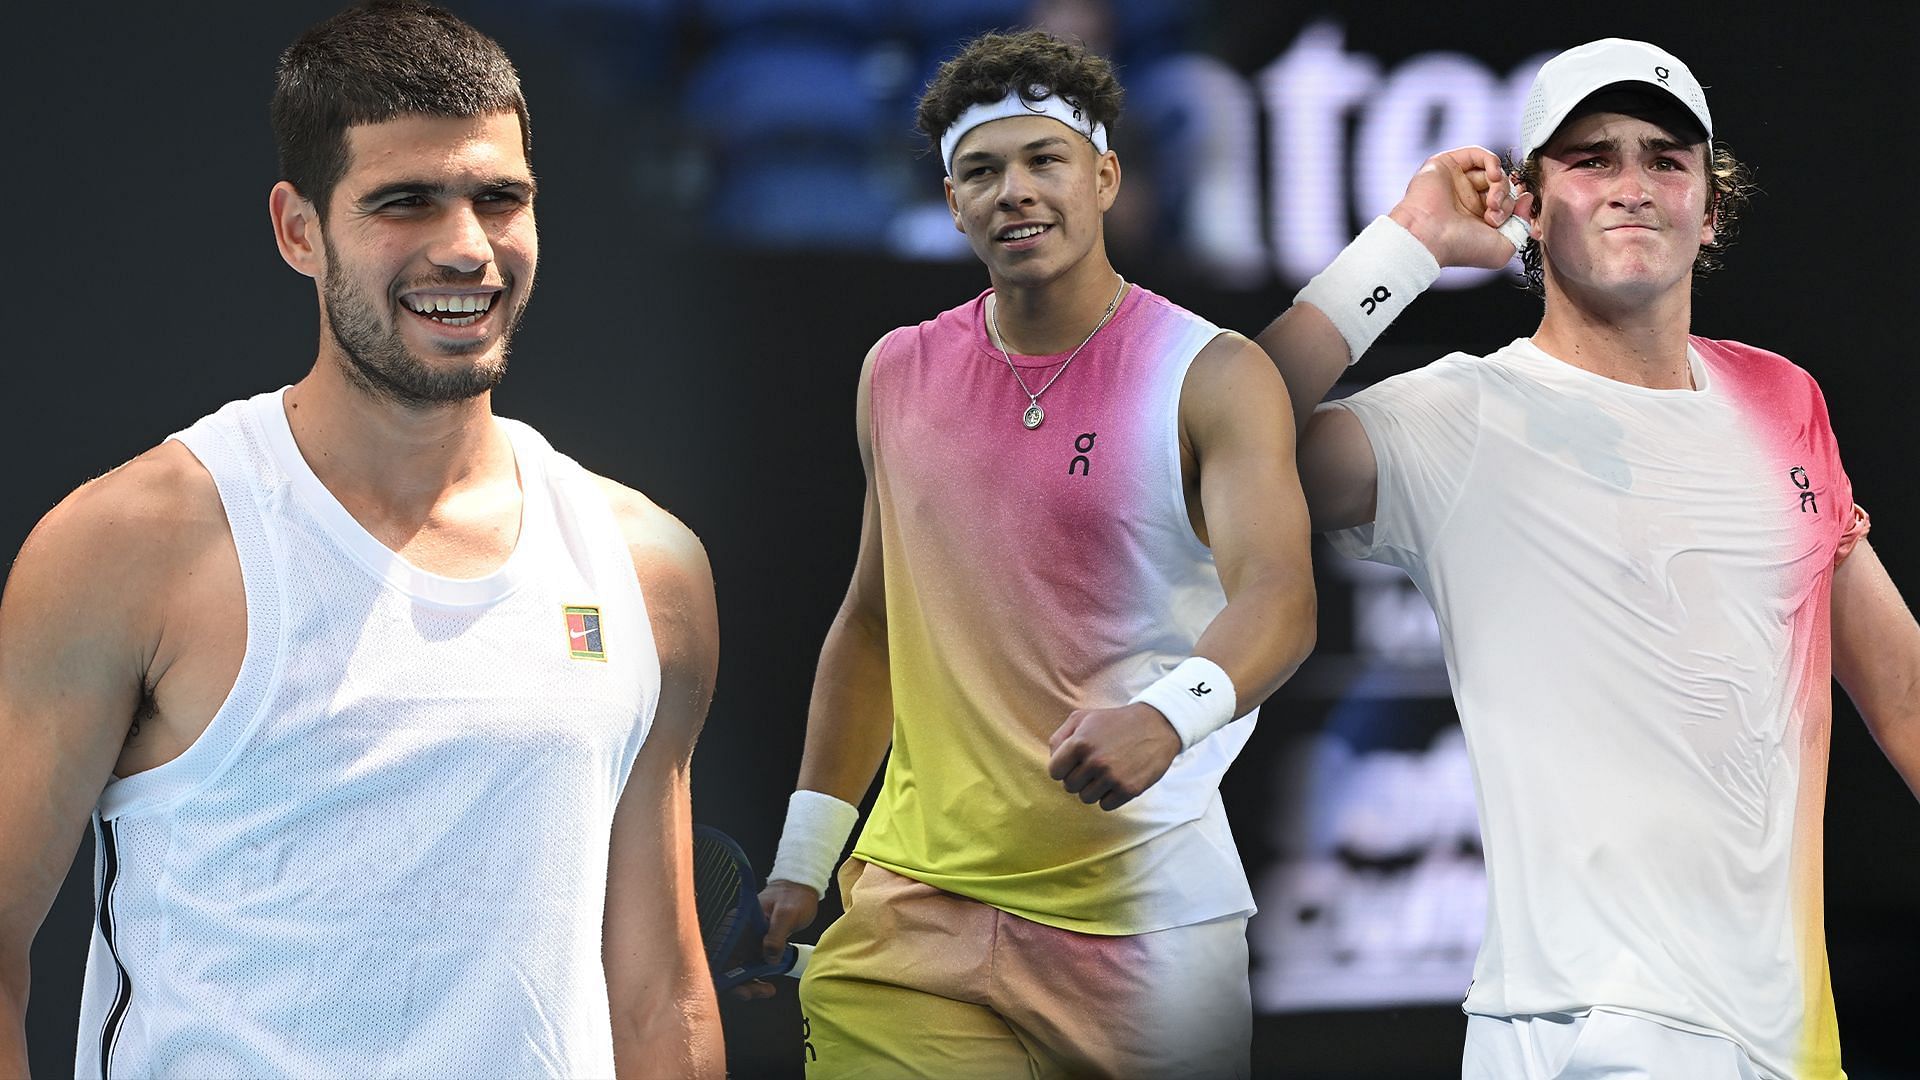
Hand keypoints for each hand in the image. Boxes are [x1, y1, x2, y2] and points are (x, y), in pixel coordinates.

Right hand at [729, 879, 819, 1000]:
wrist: (801, 889)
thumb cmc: (793, 896)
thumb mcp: (787, 913)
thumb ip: (777, 935)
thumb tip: (768, 958)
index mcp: (738, 924)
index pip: (719, 951)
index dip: (720, 971)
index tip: (734, 984)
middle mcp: (737, 935)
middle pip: (725, 966)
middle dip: (736, 984)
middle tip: (754, 993)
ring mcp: (745, 943)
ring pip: (737, 971)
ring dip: (748, 985)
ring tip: (767, 990)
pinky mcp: (755, 948)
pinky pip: (750, 969)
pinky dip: (756, 981)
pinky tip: (768, 986)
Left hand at [1046, 702, 1183, 810]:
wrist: (1156, 725)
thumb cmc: (1115, 722)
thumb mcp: (1083, 718)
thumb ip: (1060, 738)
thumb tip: (1052, 761)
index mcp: (1079, 742)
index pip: (1054, 772)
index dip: (1063, 768)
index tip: (1074, 763)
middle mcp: (1095, 761)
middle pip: (1070, 787)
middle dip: (1079, 778)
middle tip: (1094, 766)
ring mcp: (1112, 777)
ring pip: (1086, 798)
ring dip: (1093, 788)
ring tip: (1106, 772)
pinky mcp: (1129, 789)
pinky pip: (1105, 805)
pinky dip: (1109, 796)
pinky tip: (1118, 779)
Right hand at [1387, 145, 1532, 270]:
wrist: (1428, 237)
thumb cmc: (1460, 247)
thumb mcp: (1503, 248)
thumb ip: (1521, 225)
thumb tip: (1527, 198)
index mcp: (1477, 218)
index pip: (1508, 201)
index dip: (1517, 205)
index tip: (1516, 214)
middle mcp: (1467, 199)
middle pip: (1502, 186)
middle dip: (1506, 199)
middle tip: (1495, 213)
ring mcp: (1457, 181)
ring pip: (1492, 171)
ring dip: (1500, 184)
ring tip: (1492, 202)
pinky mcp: (1447, 165)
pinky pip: (1478, 154)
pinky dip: (1492, 161)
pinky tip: (1494, 175)